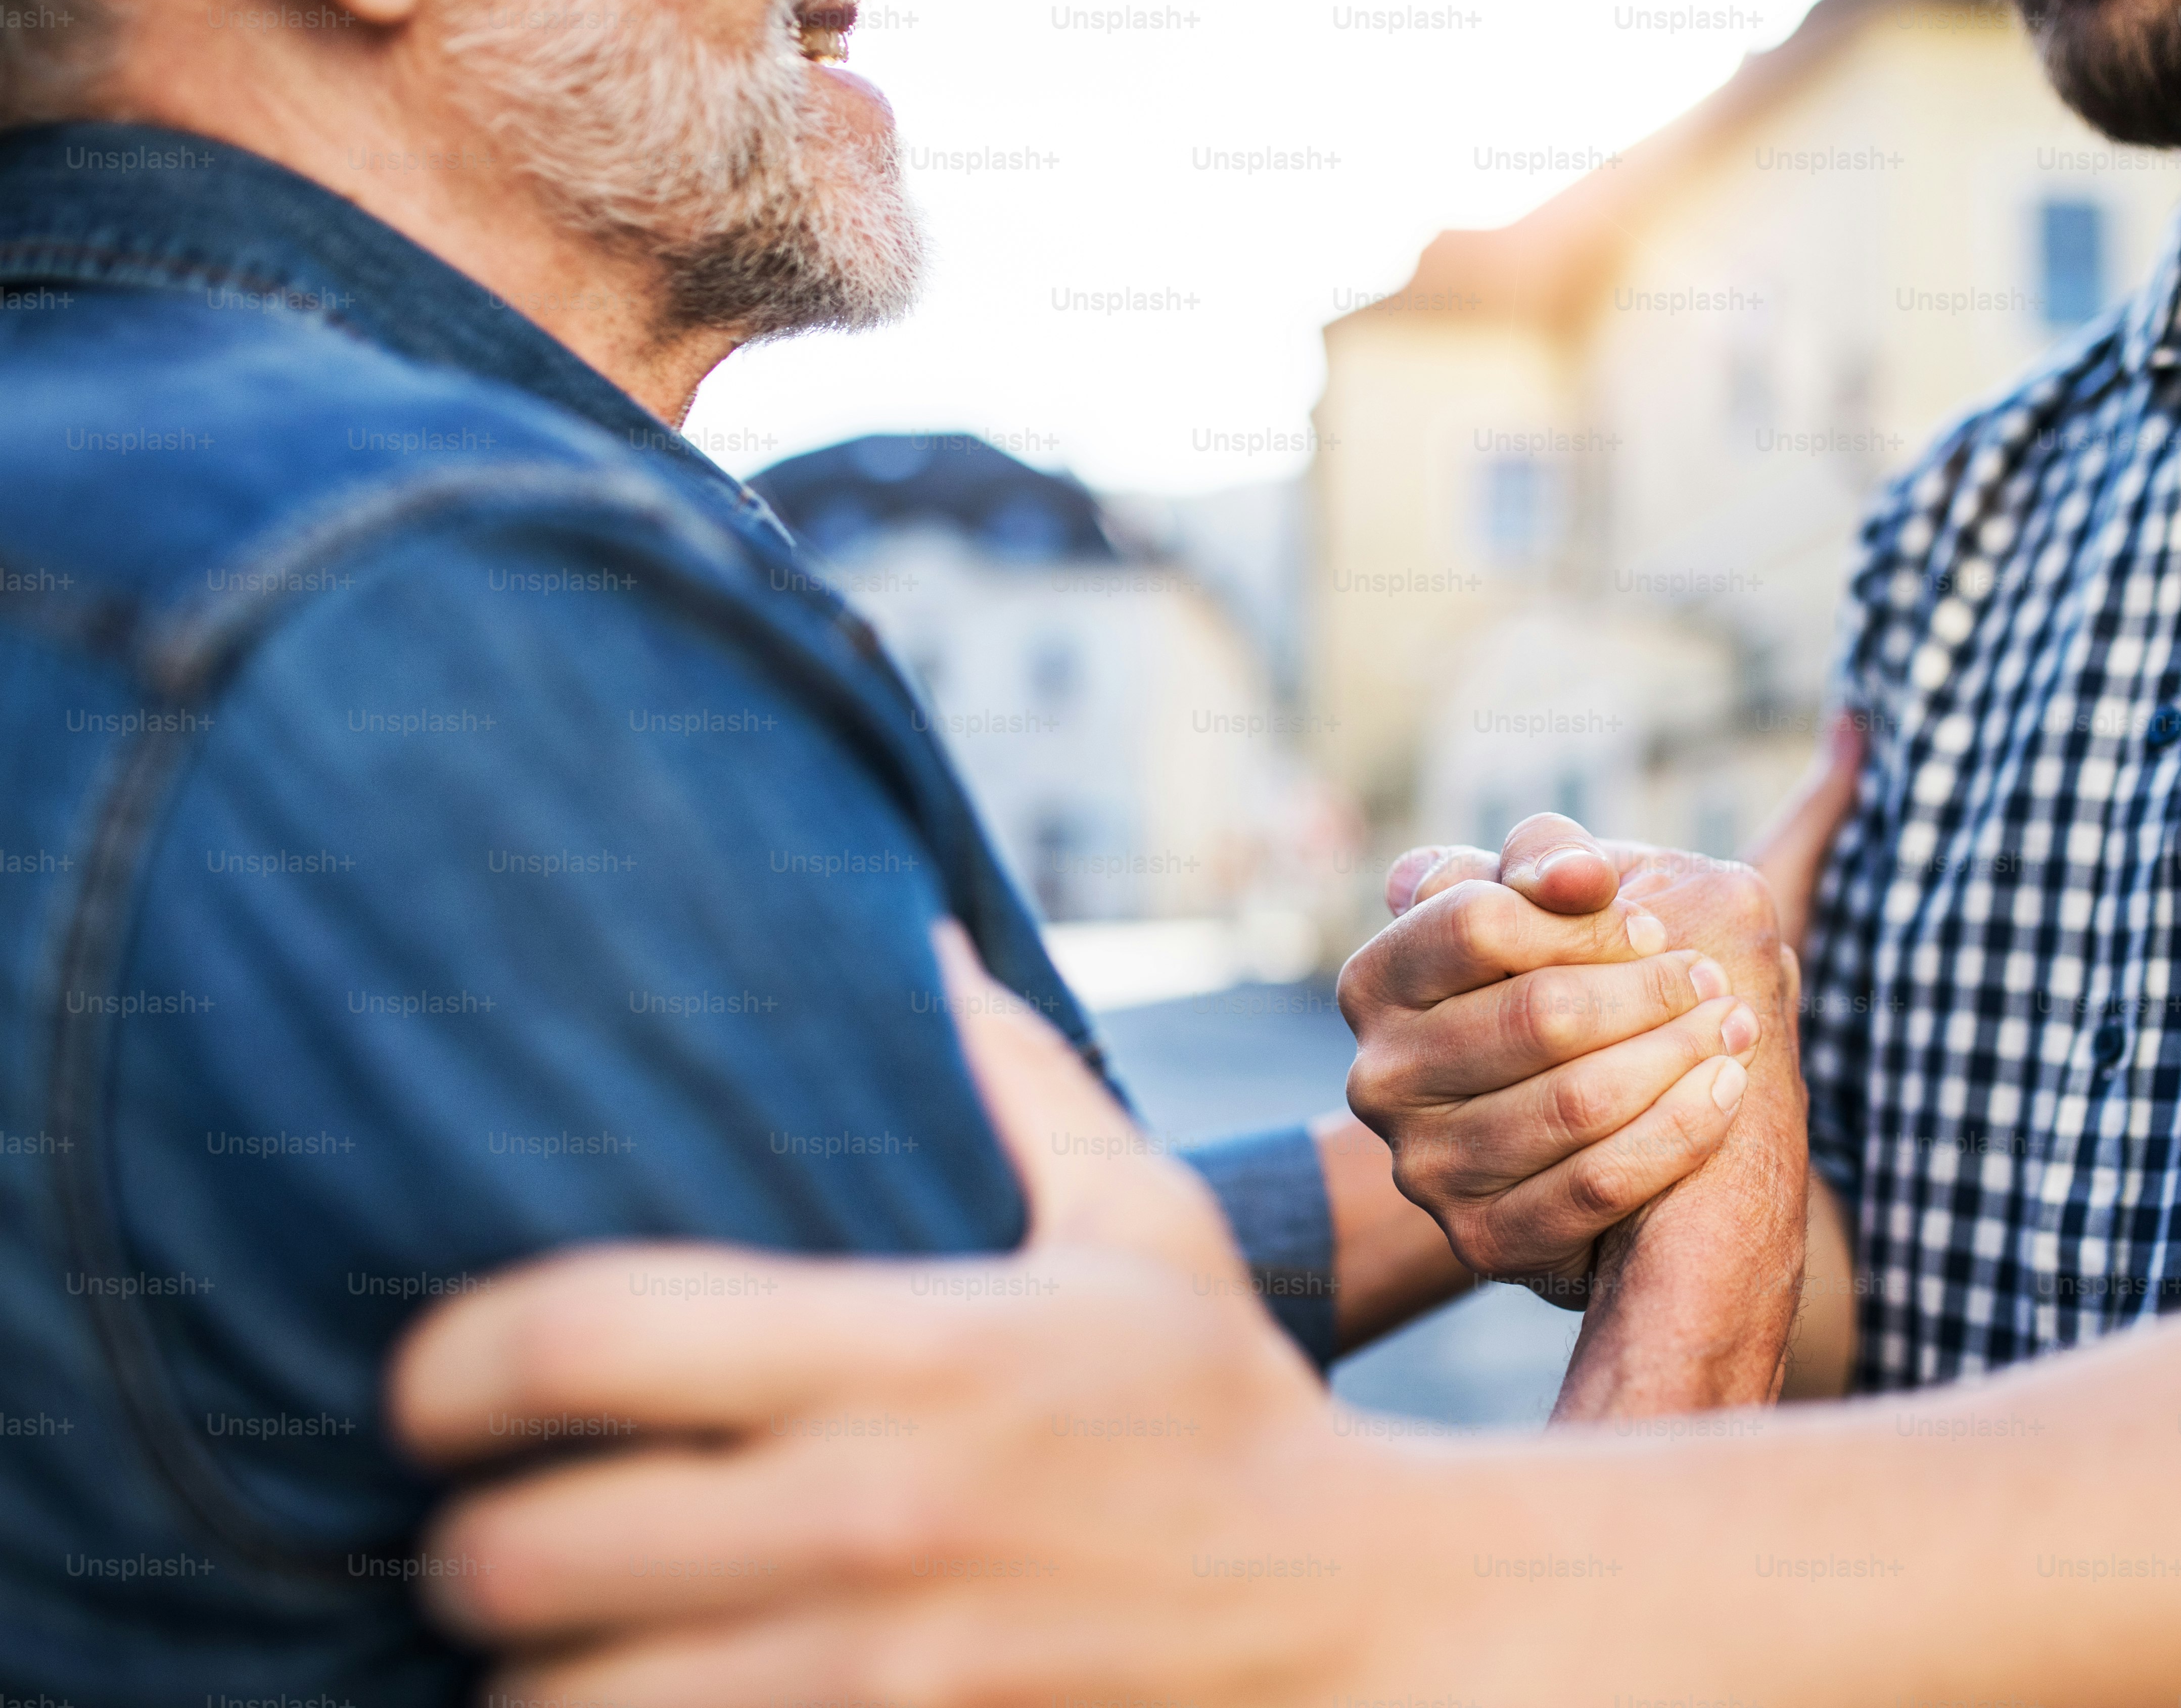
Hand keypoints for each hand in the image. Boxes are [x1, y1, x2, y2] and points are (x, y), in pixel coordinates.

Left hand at [390, 923, 1379, 1703]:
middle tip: (499, 1528)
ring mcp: (876, 1675)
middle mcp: (874, 1518)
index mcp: (915, 1351)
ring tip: (568, 1640)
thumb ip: (1023, 1081)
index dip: (457, 1362)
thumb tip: (927, 936)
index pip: (585, 1336)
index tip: (437, 1385)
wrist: (1356, 1620)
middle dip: (474, 1549)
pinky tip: (645, 1697)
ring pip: (557, 1707)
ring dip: (536, 1677)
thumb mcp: (1146, 1224)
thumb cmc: (1225, 1411)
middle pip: (521, 1555)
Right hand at [1336, 846, 1762, 1305]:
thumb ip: (1550, 858)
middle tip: (1716, 980)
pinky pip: (1596, 1188)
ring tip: (1735, 1027)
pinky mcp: (1482, 1242)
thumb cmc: (1566, 979)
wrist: (1582, 1122)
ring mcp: (1423, 1169)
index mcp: (1377, 982)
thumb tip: (1577, 875)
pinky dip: (1677, 1131)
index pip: (1478, 923)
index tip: (1654, 926)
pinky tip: (1724, 1090)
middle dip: (1649, 991)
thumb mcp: (1550, 902)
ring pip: (1575, 1104)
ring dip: (1677, 1057)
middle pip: (1537, 1016)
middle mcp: (1380, 1079)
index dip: (1584, 921)